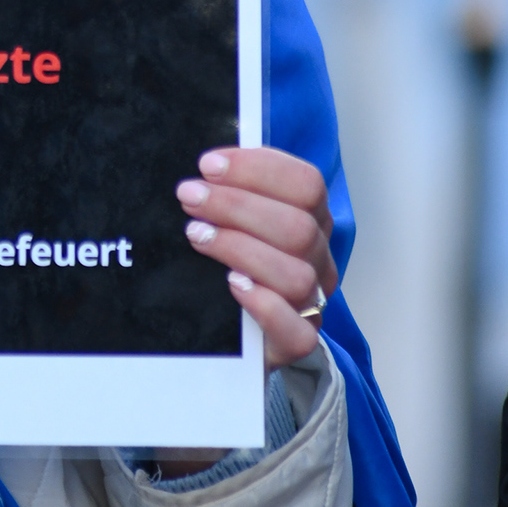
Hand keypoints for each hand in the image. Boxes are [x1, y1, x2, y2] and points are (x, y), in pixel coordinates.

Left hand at [176, 146, 336, 370]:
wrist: (235, 334)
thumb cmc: (231, 265)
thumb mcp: (235, 220)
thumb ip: (231, 191)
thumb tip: (206, 166)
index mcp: (311, 219)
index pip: (306, 184)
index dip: (258, 168)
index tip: (208, 165)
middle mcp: (317, 259)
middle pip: (298, 226)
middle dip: (236, 205)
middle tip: (189, 197)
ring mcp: (312, 302)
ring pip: (296, 275)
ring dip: (240, 248)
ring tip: (197, 236)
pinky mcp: (297, 341)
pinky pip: (297, 330)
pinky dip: (264, 305)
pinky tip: (232, 286)